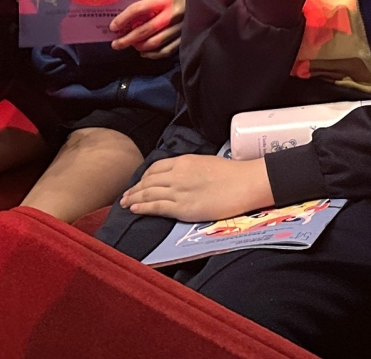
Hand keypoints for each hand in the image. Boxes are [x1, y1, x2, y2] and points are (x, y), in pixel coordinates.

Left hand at [110, 0, 185, 57]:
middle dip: (127, 39)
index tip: (113, 26)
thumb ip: (155, 1)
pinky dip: (153, 54)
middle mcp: (172, 15)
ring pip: (155, 43)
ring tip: (131, 46)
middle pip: (145, 30)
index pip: (139, 9)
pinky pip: (166, 50)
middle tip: (116, 44)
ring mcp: (180, 28)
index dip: (123, 19)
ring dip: (139, 47)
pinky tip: (145, 52)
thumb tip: (132, 14)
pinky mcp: (186, 37)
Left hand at [119, 154, 273, 221]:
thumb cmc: (233, 173)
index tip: (140, 182)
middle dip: (135, 188)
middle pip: (148, 181)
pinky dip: (142, 207)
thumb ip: (191, 169)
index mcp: (184, 161)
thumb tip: (184, 176)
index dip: (144, 176)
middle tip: (125, 195)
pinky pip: (156, 206)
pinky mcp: (183, 208)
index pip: (156, 168)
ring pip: (148, 193)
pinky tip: (134, 209)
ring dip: (134, 198)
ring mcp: (178, 191)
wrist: (245, 183)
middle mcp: (177, 174)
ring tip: (125, 203)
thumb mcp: (207, 163)